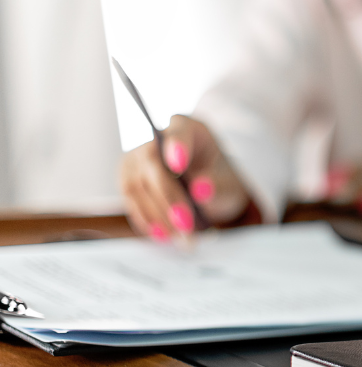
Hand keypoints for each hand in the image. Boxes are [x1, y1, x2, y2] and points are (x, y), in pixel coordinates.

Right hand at [120, 115, 250, 239]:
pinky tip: (164, 235)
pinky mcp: (128, 180)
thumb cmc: (219, 180)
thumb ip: (218, 186)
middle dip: (169, 198)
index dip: (177, 147)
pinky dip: (147, 220)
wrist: (206, 189)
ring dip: (158, 216)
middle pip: (153, 164)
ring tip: (182, 238)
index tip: (179, 165)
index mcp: (188, 128)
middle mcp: (157, 139)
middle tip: (187, 225)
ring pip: (138, 186)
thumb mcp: (229, 184)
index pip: (178, 132)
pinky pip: (131, 201)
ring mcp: (137, 158)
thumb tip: (201, 191)